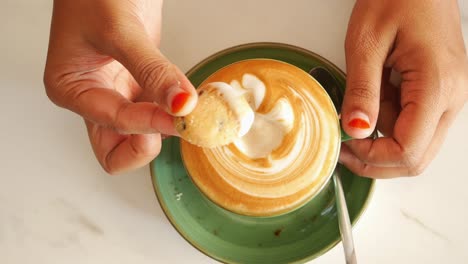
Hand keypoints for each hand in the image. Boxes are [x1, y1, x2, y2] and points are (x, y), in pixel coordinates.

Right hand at [44, 0, 196, 173]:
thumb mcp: (120, 30)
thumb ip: (153, 70)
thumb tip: (181, 104)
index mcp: (72, 89)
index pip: (112, 124)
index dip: (148, 122)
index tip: (179, 112)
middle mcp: (93, 98)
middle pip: (117, 151)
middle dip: (146, 146)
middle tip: (174, 125)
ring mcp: (118, 94)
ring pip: (140, 136)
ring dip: (166, 131)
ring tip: (191, 114)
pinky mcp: (140, 85)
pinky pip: (159, 111)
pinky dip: (175, 111)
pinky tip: (190, 100)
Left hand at [340, 0, 467, 177]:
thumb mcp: (366, 42)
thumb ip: (361, 90)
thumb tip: (355, 130)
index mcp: (437, 85)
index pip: (409, 151)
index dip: (372, 157)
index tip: (343, 145)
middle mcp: (452, 97)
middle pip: (416, 157)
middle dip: (376, 158)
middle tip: (343, 145)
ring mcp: (449, 95)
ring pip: (414, 142)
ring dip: (380, 135)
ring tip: (359, 101)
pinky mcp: (440, 90)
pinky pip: (413, 121)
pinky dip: (388, 118)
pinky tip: (374, 94)